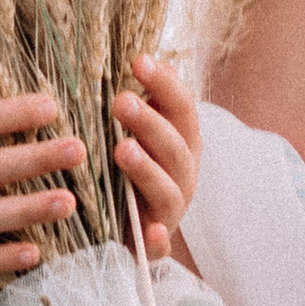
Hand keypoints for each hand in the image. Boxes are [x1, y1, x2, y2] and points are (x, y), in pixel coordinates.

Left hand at [112, 54, 199, 259]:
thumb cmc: (136, 170)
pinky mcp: (154, 245)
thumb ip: (148, 103)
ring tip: (122, 149)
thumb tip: (152, 59)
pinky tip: (150, 231)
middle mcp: (183, 175)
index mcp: (183, 143)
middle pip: (174, 147)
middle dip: (150, 123)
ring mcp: (172, 211)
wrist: (134, 230)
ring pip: (167, 190)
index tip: (138, 60)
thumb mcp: (142, 134)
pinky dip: (158, 239)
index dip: (164, 84)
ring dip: (147, 170)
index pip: (181, 108)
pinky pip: (160, 246)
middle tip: (120, 100)